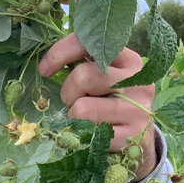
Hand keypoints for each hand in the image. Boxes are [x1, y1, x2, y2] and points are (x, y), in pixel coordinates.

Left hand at [38, 35, 157, 180]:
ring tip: (87, 117)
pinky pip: (88, 133)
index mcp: (129, 59)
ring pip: (82, 108)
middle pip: (83, 77)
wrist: (139, 137)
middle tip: (75, 101)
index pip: (88, 45)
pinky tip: (94, 132)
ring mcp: (138, 109)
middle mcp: (138, 81)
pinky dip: (83, 134)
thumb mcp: (104, 77)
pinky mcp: (132, 135)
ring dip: (74, 115)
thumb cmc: (111, 102)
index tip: (44, 70)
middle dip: (69, 91)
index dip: (59, 54)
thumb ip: (84, 64)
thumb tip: (48, 64)